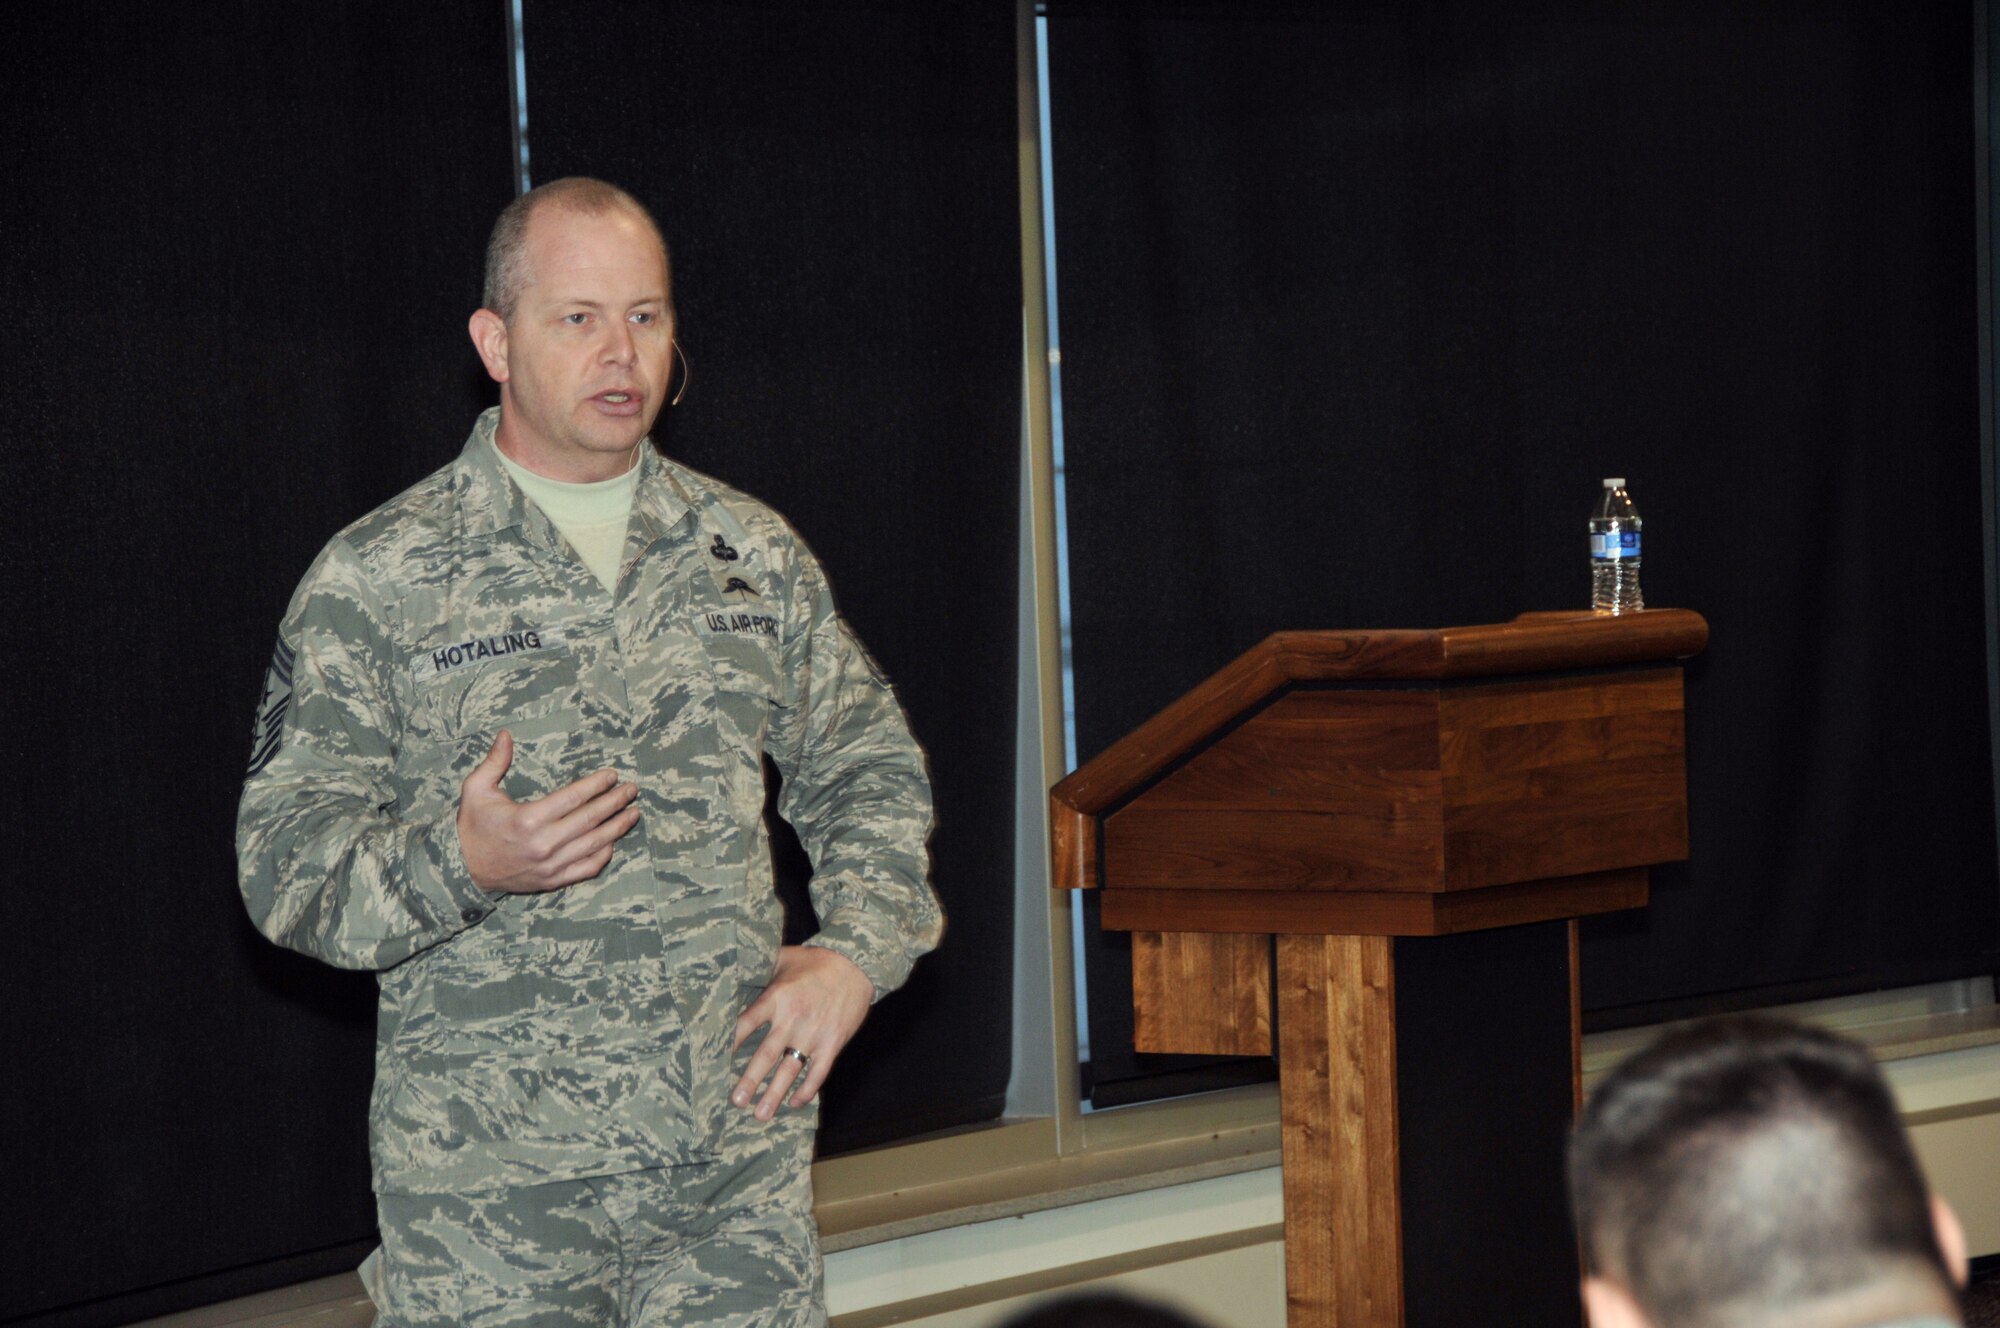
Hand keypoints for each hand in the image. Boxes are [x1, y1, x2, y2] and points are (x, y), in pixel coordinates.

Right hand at [458, 730, 640, 893]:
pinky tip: (613, 842)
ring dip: (617, 827)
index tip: (612, 775)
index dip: (597, 785)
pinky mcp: (551, 881)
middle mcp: (543, 843)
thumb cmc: (472, 825)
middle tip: (632, 789)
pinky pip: (586, 869)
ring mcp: (549, 865)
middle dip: (615, 802)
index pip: (573, 798)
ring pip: (594, 844)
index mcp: (528, 819)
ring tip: (633, 813)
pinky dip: (603, 856)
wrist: (461, 868)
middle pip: (590, 819)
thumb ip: (495, 762)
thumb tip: (506, 734)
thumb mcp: (475, 789)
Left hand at [731, 946, 873, 1119]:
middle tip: (736, 1101)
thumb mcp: (785, 958)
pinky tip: (795, 1103)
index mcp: (776, 998)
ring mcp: (813, 1034)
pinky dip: (807, 1090)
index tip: (713, 1062)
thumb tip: (734, 969)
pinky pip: (818, 1072)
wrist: (856, 965)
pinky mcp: (832, 1043)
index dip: (728, 1044)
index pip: (745, 1024)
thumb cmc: (817, 961)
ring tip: (761, 1115)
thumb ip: (762, 969)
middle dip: (750, 1081)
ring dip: (775, 1094)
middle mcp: (792, 1019)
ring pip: (790, 1070)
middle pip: (765, 1056)